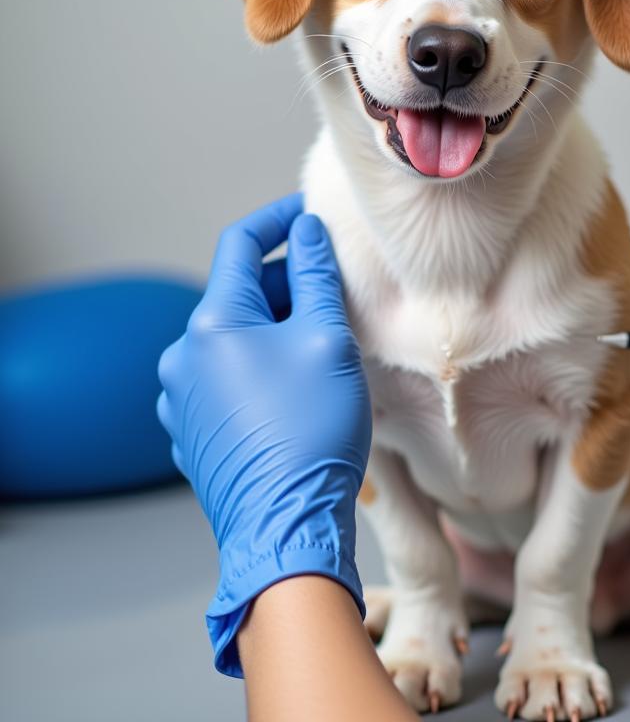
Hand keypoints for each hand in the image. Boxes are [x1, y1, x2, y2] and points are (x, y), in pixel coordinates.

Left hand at [157, 193, 370, 676]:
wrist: (286, 526)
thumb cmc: (312, 430)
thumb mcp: (327, 339)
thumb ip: (317, 276)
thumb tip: (307, 230)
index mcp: (212, 324)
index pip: (241, 245)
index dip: (279, 220)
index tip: (311, 213)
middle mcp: (184, 356)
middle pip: (241, 295)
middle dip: (289, 285)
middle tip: (338, 291)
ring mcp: (182, 399)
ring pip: (236, 340)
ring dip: (277, 329)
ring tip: (325, 344)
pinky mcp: (193, 433)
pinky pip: (229, 379)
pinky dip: (262, 367)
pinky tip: (299, 387)